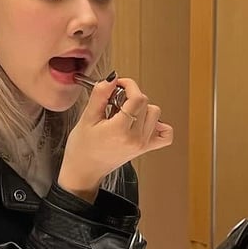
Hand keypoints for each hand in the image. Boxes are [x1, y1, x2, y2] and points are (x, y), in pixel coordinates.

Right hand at [58, 77, 173, 202]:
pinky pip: (165, 134)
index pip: (137, 98)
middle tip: (115, 102)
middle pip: (146, 103)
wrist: (84, 171)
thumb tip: (112, 78)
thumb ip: (100, 95)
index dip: (129, 85)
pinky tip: (143, 122)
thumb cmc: (82, 148)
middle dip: (131, 97)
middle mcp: (135, 138)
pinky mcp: (145, 148)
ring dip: (142, 108)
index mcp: (120, 130)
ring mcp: (143, 144)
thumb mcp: (86, 118)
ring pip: (155, 113)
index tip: (118, 85)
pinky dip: (158, 125)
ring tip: (124, 114)